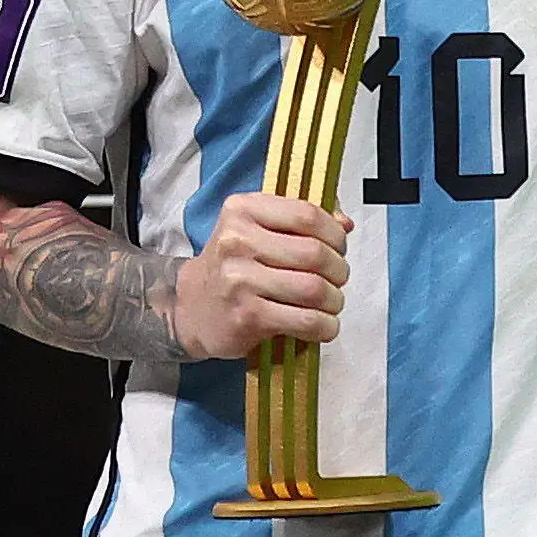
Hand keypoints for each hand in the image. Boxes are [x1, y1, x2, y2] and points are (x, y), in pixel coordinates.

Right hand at [171, 193, 351, 360]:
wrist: (191, 307)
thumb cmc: (236, 264)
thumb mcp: (259, 227)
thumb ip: (303, 218)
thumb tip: (345, 223)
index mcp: (243, 210)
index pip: (307, 214)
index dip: (334, 234)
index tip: (338, 247)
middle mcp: (237, 241)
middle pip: (315, 253)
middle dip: (339, 270)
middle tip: (337, 279)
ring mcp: (239, 281)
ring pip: (314, 289)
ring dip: (335, 300)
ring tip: (331, 303)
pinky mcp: (246, 317)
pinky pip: (305, 320)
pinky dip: (325, 326)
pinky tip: (323, 325)